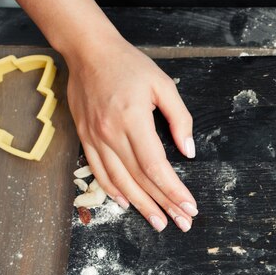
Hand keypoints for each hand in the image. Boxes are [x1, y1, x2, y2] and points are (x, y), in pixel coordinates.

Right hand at [65, 36, 197, 231]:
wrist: (88, 51)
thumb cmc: (129, 65)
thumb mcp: (163, 85)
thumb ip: (180, 118)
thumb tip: (189, 151)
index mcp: (133, 120)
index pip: (156, 166)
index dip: (174, 190)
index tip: (190, 206)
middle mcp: (111, 134)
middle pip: (141, 179)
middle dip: (164, 204)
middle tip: (182, 222)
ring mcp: (95, 138)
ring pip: (120, 181)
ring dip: (141, 206)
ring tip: (159, 222)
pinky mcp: (85, 138)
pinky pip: (98, 171)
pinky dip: (113, 191)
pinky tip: (126, 204)